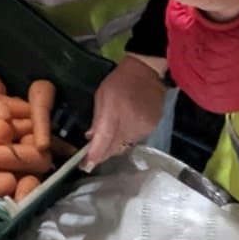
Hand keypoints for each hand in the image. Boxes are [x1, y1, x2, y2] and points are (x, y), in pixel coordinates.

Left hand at [84, 54, 167, 169]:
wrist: (146, 72)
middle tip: (92, 157)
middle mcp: (130, 125)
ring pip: (124, 146)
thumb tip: (91, 139)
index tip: (86, 167)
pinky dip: (126, 138)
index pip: (103, 141)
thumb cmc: (119, 82)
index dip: (94, 156)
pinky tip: (123, 130)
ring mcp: (143, 128)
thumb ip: (97, 120)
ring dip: (114, 145)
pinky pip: (135, 140)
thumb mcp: (101, 96)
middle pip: (114, 148)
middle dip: (102, 154)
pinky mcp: (152, 128)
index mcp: (114, 115)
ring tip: (109, 139)